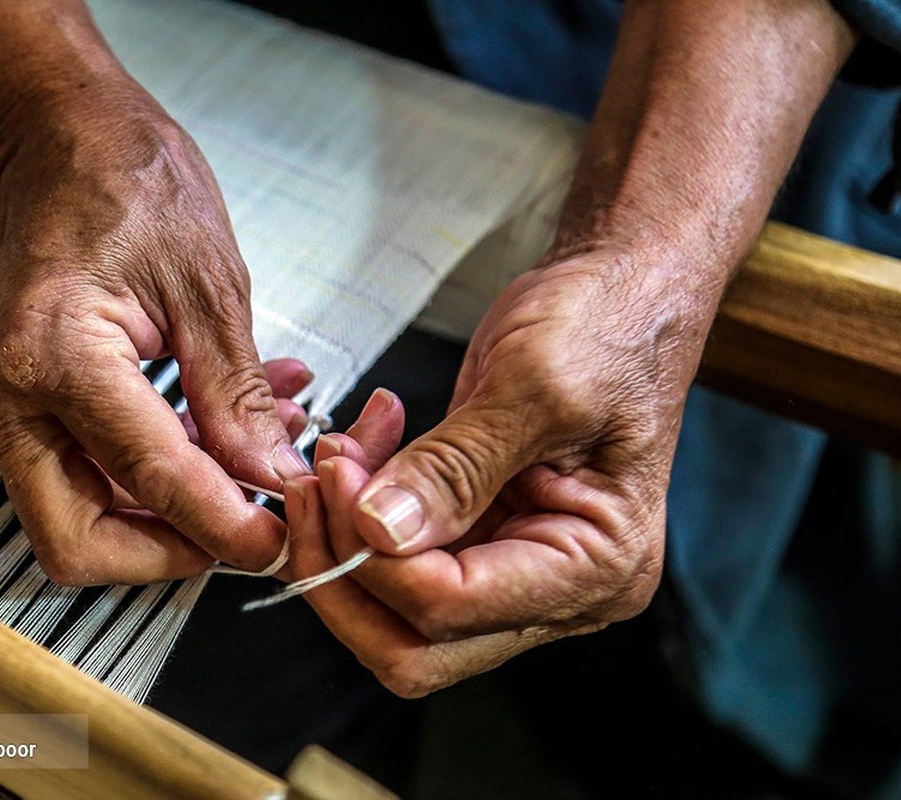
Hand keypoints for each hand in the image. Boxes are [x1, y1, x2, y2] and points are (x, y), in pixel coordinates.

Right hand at [0, 97, 309, 585]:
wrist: (64, 142)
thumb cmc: (126, 179)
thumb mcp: (209, 284)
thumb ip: (237, 395)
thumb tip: (269, 476)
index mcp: (51, 353)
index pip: (148, 476)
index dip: (222, 525)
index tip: (274, 543)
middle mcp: (8, 391)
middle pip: (73, 539)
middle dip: (165, 555)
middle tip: (240, 534)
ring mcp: (4, 403)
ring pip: (77, 517)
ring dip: (166, 515)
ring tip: (243, 473)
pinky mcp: (22, 405)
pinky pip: (85, 474)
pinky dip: (152, 477)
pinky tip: (213, 441)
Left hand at [289, 252, 696, 696]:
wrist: (622, 289)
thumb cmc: (608, 325)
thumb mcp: (535, 385)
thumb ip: (455, 468)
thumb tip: (380, 532)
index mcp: (597, 566)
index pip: (453, 607)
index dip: (375, 556)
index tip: (335, 481)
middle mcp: (559, 588)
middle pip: (416, 642)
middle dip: (346, 569)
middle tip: (314, 485)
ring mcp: (515, 566)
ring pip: (393, 607)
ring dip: (344, 535)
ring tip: (336, 453)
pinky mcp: (479, 534)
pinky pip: (399, 554)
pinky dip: (361, 509)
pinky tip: (361, 449)